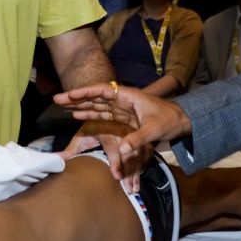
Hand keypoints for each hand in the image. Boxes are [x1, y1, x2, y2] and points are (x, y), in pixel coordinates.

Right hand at [54, 82, 189, 178]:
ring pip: (96, 105)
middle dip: (77, 98)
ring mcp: (121, 109)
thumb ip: (138, 139)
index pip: (102, 90)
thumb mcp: (155, 129)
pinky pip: (103, 115)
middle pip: (95, 97)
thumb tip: (122, 150)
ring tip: (63, 106)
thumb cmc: (170, 120)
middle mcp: (122, 100)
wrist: (183, 122)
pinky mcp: (123, 119)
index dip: (85, 92)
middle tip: (57, 99)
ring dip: (81, 105)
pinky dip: (90, 114)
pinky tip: (78, 115)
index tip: (69, 95)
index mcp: (128, 96)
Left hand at [57, 130, 151, 192]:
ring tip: (134, 189)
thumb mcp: (82, 136)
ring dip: (137, 173)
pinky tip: (140, 178)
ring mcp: (133, 138)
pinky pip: (146, 154)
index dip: (116, 163)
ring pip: (139, 156)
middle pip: (129, 156)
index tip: (117, 177)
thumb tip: (57, 160)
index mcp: (109, 134)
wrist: (107, 110)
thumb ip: (71, 149)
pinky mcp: (140, 140)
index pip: (114, 151)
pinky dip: (144, 166)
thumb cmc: (93, 127)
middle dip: (130, 174)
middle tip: (130, 190)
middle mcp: (123, 136)